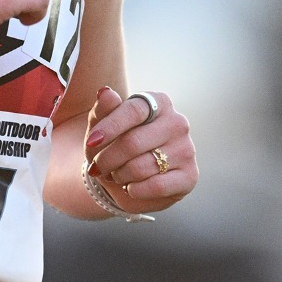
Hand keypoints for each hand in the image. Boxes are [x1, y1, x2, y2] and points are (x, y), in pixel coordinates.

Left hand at [85, 86, 195, 211]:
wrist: (130, 179)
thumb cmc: (116, 145)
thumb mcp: (103, 126)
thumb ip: (103, 110)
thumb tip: (106, 92)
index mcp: (159, 102)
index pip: (134, 110)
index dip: (110, 127)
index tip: (91, 142)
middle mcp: (177, 123)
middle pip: (133, 142)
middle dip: (107, 159)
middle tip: (98, 167)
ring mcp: (186, 149)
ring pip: (141, 167)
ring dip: (119, 176)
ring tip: (116, 175)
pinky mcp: (189, 176)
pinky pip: (156, 186)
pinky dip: (135, 190)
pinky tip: (131, 187)